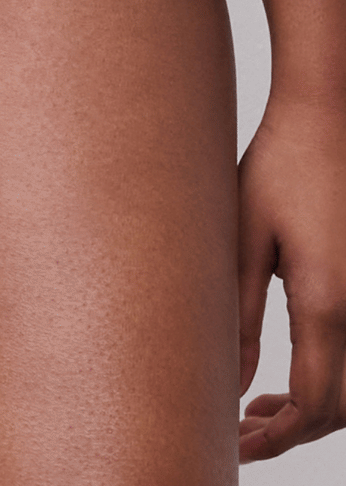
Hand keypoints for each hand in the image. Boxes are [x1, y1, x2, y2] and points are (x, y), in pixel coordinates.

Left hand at [238, 93, 345, 461]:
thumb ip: (236, 313)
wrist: (326, 118)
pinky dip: (319, 379)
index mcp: (328, 303)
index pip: (314, 404)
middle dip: (290, 434)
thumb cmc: (279, 165)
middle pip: (339, 409)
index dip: (275, 436)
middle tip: (235, 437)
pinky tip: (275, 379)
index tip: (231, 444)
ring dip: (305, 411)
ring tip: (251, 413)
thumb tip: (227, 381)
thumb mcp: (244, 236)